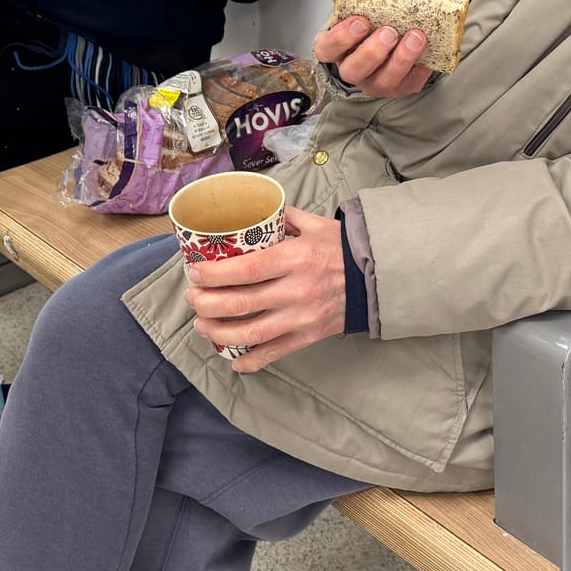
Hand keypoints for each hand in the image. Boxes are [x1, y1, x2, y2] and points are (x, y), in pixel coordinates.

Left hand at [184, 210, 348, 372]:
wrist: (378, 277)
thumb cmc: (341, 248)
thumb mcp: (313, 224)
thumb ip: (281, 217)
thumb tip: (251, 210)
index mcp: (295, 258)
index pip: (246, 269)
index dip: (215, 274)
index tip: (195, 273)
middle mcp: (296, 289)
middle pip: (241, 303)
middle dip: (207, 303)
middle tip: (192, 298)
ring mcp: (302, 316)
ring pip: (251, 332)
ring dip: (219, 332)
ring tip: (202, 325)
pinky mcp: (308, 336)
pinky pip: (274, 353)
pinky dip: (250, 360)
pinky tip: (233, 359)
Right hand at [313, 16, 432, 99]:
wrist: (394, 41)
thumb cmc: (374, 24)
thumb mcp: (364, 13)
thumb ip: (368, 4)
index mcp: (338, 50)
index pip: (326, 49)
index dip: (341, 37)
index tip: (361, 20)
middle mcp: (354, 71)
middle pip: (354, 70)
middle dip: (372, 51)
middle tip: (388, 32)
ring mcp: (377, 83)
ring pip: (384, 80)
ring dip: (401, 58)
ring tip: (415, 37)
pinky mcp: (402, 88)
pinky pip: (411, 81)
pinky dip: (421, 65)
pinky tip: (428, 48)